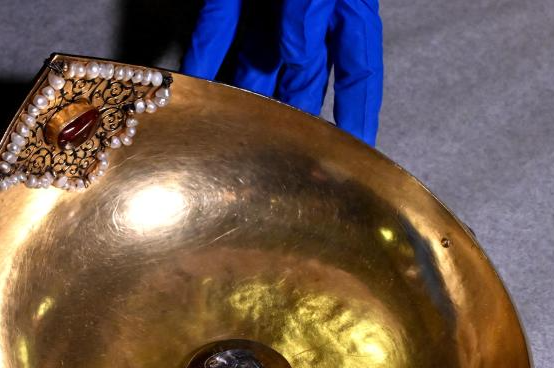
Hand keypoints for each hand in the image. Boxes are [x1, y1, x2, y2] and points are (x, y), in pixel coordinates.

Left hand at [181, 0, 382, 145]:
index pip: (358, 77)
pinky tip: (196, 84)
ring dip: (242, 100)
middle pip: (300, 79)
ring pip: (254, 62)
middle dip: (288, 123)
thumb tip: (297, 57)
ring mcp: (267, 5)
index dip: (356, 120)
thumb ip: (311, 11)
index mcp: (347, 11)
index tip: (348, 162)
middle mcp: (309, 15)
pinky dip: (205, 57)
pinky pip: (216, 29)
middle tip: (275, 165)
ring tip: (229, 140)